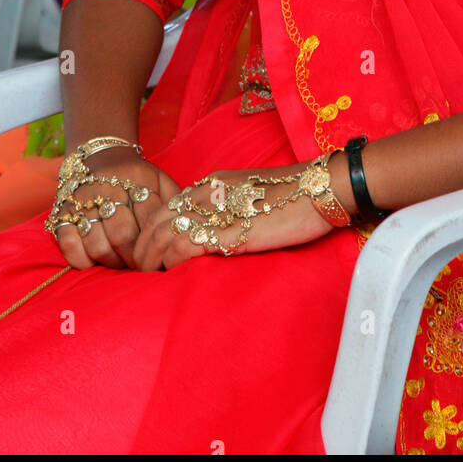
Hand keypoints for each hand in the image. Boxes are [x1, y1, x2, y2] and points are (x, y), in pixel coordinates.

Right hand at [53, 150, 180, 270]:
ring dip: (112, 262)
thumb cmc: (137, 178)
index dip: (156, 244)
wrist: (101, 155)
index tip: (161, 258)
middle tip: (141, 266)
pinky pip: (69, 246)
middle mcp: (107, 188)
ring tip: (122, 262)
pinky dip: (83, 261)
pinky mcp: (62, 213)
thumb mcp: (160, 180)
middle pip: (123, 235)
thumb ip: (174, 202)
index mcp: (137, 179)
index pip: (149, 219)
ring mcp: (82, 201)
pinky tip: (96, 261)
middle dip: (135, 258)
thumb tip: (185, 231)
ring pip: (98, 245)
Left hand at [132, 165, 337, 271]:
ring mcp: (218, 211)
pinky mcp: (231, 231)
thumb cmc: (294, 196)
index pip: (166, 206)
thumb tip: (215, 233)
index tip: (149, 253)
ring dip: (152, 258)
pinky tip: (173, 272)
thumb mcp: (251, 196)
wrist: (321, 187)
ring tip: (150, 277)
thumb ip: (229, 209)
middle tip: (141, 270)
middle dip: (142, 247)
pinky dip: (173, 260)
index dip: (151, 231)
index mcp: (213, 184)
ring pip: (165, 233)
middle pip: (157, 219)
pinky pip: (187, 244)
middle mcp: (208, 193)